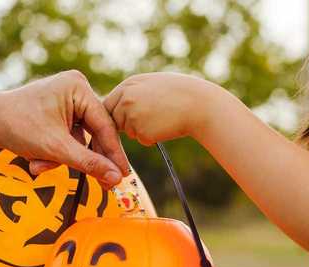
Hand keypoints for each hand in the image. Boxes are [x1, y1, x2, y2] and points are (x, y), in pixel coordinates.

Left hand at [0, 70, 128, 186]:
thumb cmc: (16, 126)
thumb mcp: (56, 149)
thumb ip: (89, 164)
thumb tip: (116, 179)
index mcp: (78, 87)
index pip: (104, 126)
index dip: (114, 154)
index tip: (124, 176)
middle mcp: (76, 88)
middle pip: (94, 132)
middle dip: (84, 158)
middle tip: (104, 185)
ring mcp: (68, 97)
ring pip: (80, 137)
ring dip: (64, 157)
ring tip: (40, 165)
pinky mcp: (59, 108)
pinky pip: (69, 135)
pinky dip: (57, 151)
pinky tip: (37, 159)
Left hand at [104, 72, 220, 144]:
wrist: (199, 104)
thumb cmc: (181, 93)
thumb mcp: (153, 84)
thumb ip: (134, 93)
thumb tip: (121, 105)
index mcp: (128, 85)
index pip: (108, 104)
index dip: (116, 114)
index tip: (123, 120)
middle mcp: (126, 99)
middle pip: (115, 120)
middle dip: (127, 125)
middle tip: (149, 121)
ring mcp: (131, 115)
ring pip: (129, 132)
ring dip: (141, 131)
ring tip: (162, 119)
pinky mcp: (141, 131)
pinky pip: (142, 139)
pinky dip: (152, 138)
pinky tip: (166, 126)